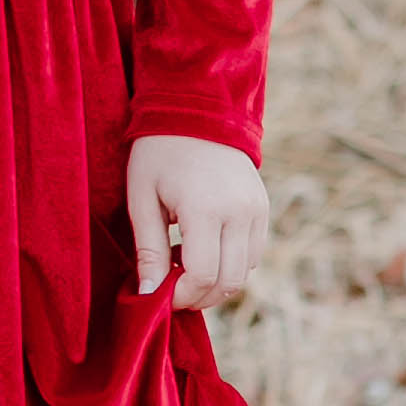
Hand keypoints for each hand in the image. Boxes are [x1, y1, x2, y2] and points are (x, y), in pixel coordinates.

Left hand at [125, 132, 267, 316]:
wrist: (197, 109)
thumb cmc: (158, 152)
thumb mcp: (143, 199)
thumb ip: (149, 250)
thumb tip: (149, 296)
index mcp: (206, 208)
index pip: (203, 275)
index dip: (181, 296)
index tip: (161, 295)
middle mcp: (240, 212)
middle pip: (228, 281)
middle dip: (199, 296)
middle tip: (171, 288)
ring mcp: (257, 210)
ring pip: (244, 272)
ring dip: (215, 281)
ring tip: (184, 261)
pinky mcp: (263, 208)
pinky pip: (253, 253)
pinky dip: (230, 264)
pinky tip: (204, 248)